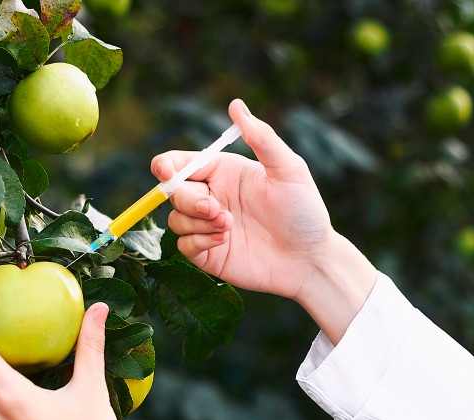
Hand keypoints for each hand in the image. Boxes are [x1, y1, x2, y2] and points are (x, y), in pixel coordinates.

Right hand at [153, 99, 377, 343]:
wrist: (310, 259)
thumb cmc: (304, 212)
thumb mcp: (289, 169)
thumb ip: (261, 138)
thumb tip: (235, 105)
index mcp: (224, 173)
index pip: (181, 163)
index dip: (166, 166)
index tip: (164, 171)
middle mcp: (213, 197)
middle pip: (174, 192)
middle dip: (188, 200)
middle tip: (217, 210)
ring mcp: (208, 227)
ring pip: (175, 219)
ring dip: (196, 222)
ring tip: (229, 227)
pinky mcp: (209, 254)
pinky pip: (183, 245)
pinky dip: (197, 242)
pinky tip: (224, 242)